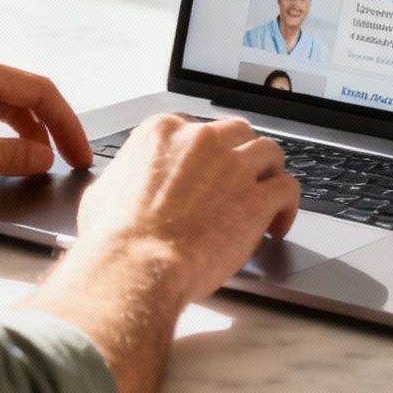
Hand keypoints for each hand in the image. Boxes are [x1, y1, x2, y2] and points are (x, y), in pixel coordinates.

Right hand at [71, 114, 298, 305]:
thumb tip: (123, 185)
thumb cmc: (115, 236)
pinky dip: (288, 205)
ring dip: (269, 172)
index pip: (197, 128)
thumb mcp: (104, 191)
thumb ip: (126, 177)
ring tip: (267, 195)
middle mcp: (202, 140)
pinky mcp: (256, 198)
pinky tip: (279, 222)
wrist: (137, 265)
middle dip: (241, 154)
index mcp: (163, 132)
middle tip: (241, 178)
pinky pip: (288, 188)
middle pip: (237, 132)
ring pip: (270, 151)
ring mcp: (233, 166)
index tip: (209, 169)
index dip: (207, 152)